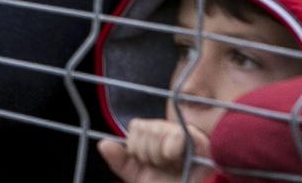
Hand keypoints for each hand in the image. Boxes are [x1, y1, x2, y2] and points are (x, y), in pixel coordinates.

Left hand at [96, 118, 211, 182]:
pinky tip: (179, 161)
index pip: (136, 127)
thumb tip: (102, 144)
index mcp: (153, 134)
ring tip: (172, 165)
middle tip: (163, 166)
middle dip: (148, 154)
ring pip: (158, 131)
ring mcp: (185, 132)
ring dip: (160, 156)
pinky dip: (172, 152)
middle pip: (145, 128)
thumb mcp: (137, 176)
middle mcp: (168, 129)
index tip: (149, 163)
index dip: (137, 149)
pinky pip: (176, 136)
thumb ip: (119, 161)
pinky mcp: (199, 139)